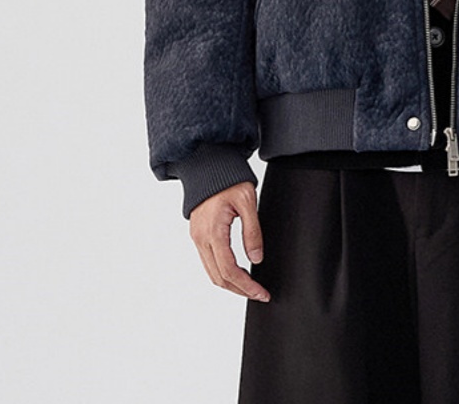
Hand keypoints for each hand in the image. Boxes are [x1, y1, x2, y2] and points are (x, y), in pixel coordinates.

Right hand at [188, 181, 270, 301]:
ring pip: (212, 273)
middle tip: (260, 294)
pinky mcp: (198, 235)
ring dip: (231, 284)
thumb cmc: (228, 178)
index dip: (247, 286)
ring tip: (250, 287)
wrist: (208, 165)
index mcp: (213, 231)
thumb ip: (252, 231)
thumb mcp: (247, 201)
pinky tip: (237, 272)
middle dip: (240, 290)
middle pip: (219, 278)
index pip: (229, 270)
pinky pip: (208, 262)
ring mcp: (197, 237)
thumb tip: (257, 258)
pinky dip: (222, 272)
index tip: (262, 292)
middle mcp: (201, 238)